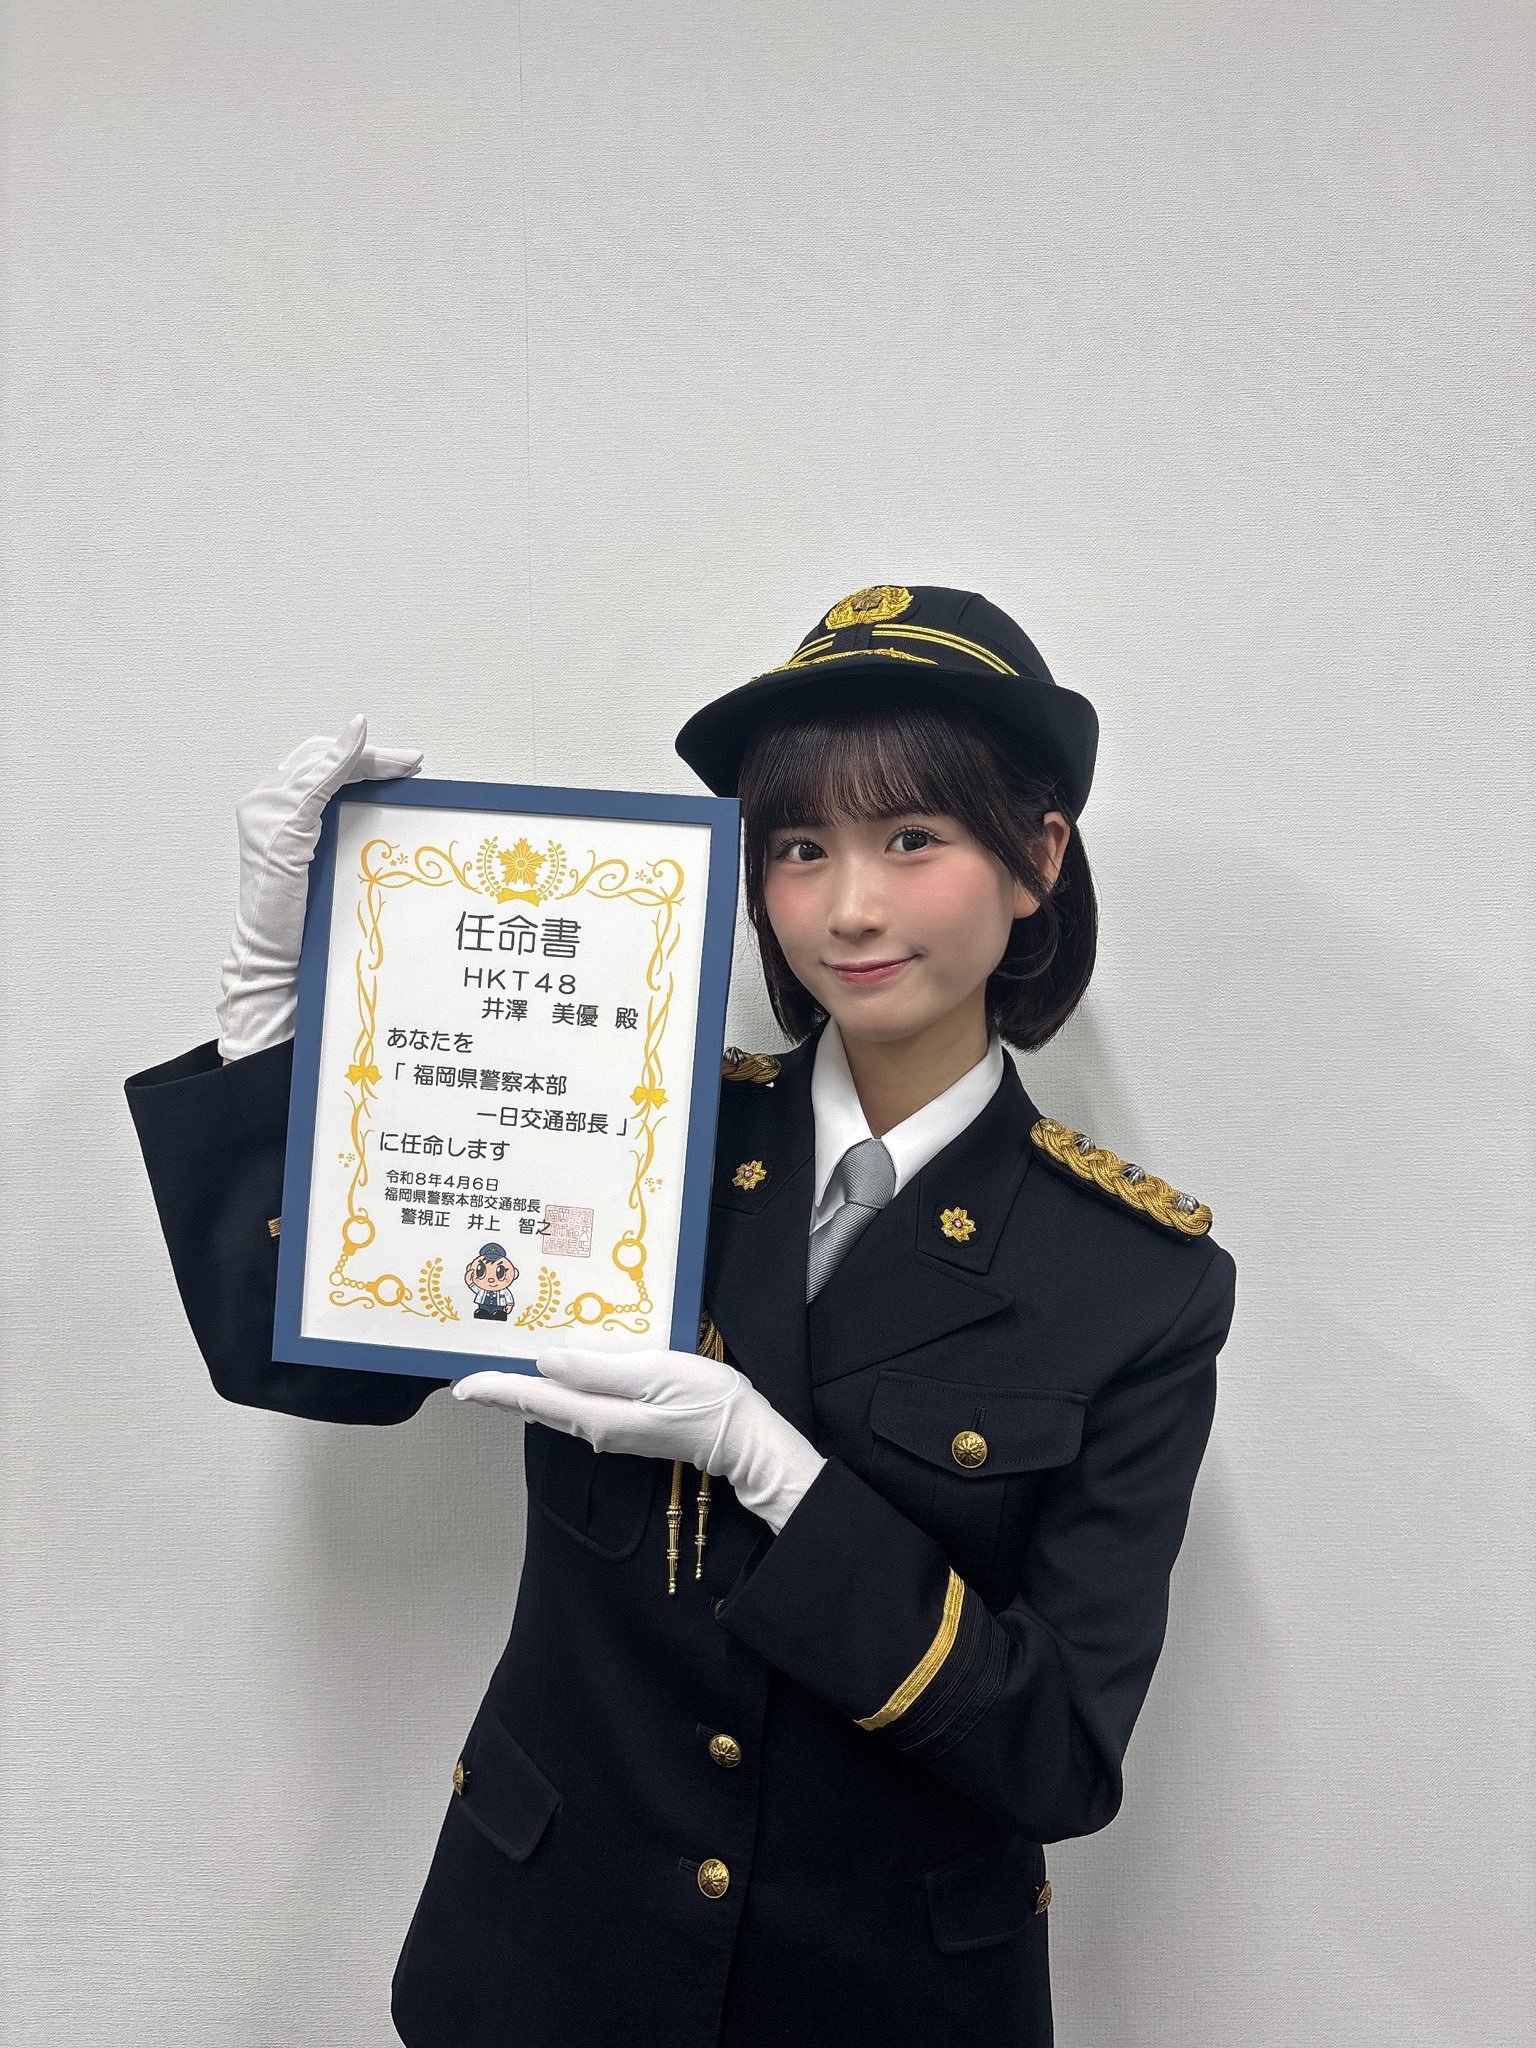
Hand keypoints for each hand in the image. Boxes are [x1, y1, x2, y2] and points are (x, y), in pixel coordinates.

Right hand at [215, 714, 423, 1060]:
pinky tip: (363, 744)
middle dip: (368, 757)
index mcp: (271, 809)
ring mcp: (266, 813)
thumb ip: (336, 832)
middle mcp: (262, 803)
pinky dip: (341, 760)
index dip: (355, 758)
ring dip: (367, 759)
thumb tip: (377, 810)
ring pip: (320, 764)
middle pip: (319, 759)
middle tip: (411, 762)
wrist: (276, 957)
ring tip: (406, 762)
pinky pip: (316, 782)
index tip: (399, 764)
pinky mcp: (281, 828)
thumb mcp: (324, 865)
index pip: (316, 766)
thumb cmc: (302, 921)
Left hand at [452, 1345, 827, 1535]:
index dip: (496, 1390)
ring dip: (525, 1390)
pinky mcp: (626, 1425)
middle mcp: (597, 1428)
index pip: (534, 1398)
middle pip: (537, 1406)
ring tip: (499, 1371)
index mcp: (599, 1415)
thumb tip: (546, 1361)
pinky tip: (552, 1376)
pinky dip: (554, 1391)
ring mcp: (612, 1429)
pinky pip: (576, 1407)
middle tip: (468, 1376)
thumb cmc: (707, 1401)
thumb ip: (599, 1369)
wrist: (744, 1439)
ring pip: (554, 1408)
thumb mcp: (655, 1373)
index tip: (461, 1384)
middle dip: (502, 1391)